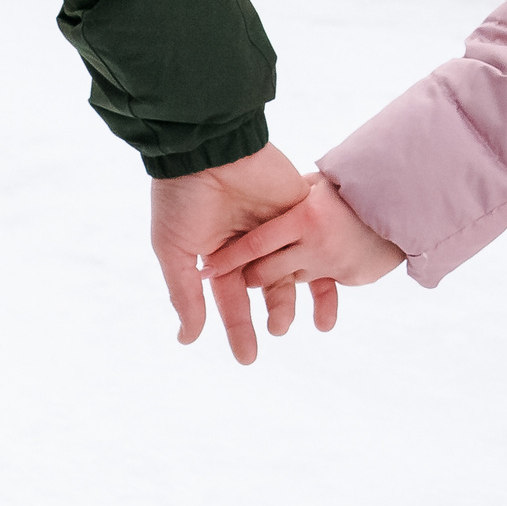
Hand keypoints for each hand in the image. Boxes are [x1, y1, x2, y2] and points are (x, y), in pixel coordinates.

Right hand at [150, 140, 311, 364]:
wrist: (209, 148)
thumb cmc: (183, 198)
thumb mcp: (175, 251)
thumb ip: (185, 296)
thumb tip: (189, 339)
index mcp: (217, 254)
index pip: (231, 298)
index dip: (239, 327)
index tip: (247, 357)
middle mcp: (248, 244)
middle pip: (266, 288)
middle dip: (273, 314)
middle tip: (277, 332)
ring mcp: (276, 227)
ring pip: (293, 270)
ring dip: (295, 297)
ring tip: (295, 318)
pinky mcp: (299, 210)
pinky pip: (316, 243)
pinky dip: (325, 265)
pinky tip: (331, 289)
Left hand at [203, 174, 404, 305]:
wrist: (405, 198)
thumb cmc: (353, 185)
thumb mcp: (318, 184)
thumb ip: (289, 196)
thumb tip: (256, 200)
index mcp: (303, 217)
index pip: (256, 245)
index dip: (229, 259)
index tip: (208, 269)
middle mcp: (316, 245)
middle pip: (267, 274)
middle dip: (249, 278)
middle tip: (239, 278)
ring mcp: (334, 264)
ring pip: (290, 281)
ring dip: (280, 281)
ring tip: (281, 280)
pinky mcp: (351, 276)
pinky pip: (320, 282)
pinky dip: (314, 276)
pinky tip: (324, 266)